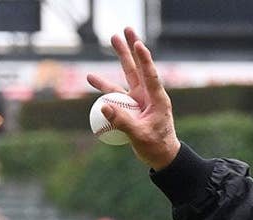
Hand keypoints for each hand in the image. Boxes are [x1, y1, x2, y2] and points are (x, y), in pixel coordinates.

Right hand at [86, 27, 180, 169]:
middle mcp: (149, 96)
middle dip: (131, 48)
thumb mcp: (139, 135)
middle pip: (137, 68)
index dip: (145, 60)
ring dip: (119, 58)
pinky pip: (115, 94)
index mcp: (157, 100)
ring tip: (112, 38)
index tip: (140, 44)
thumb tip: (103, 106)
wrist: (161, 157)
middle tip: (126, 29)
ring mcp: (139, 100)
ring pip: (127, 75)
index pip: (151, 76)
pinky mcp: (131, 107)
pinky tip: (91, 78)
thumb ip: (122, 122)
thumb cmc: (156, 146)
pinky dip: (104, 87)